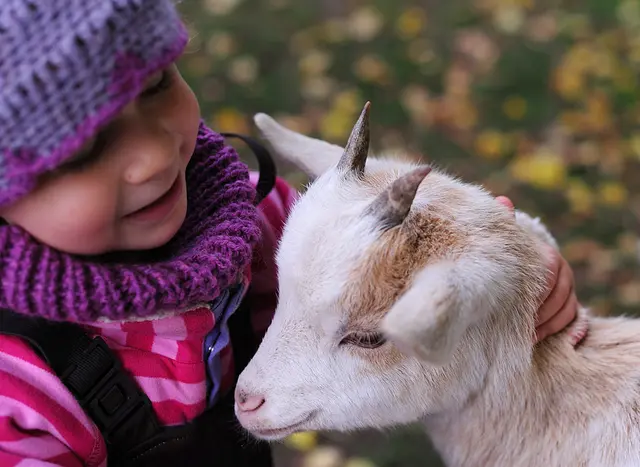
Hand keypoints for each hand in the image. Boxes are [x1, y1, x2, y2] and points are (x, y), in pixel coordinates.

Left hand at [495, 196, 578, 342]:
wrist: (512, 264)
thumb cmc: (505, 254)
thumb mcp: (504, 241)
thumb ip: (504, 224)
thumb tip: (503, 201)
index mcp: (548, 258)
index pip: (549, 281)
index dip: (534, 299)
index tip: (513, 312)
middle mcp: (563, 273)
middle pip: (560, 299)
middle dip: (539, 316)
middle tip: (518, 328)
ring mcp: (567, 289)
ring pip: (566, 311)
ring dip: (547, 326)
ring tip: (526, 336)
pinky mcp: (568, 304)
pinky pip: (572, 320)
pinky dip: (560, 331)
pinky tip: (542, 338)